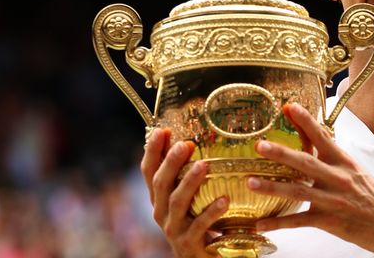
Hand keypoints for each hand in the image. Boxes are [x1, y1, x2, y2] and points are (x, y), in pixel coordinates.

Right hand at [140, 128, 227, 257]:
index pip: (149, 172)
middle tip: (185, 144)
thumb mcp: (189, 198)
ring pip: (177, 202)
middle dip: (171, 162)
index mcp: (159, 198)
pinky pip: (200, 226)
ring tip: (204, 165)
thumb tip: (192, 138)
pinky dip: (211, 212)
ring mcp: (173, 229)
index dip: (152, 151)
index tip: (161, 130)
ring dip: (190, 182)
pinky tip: (224, 200)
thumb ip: (186, 175)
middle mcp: (161, 212)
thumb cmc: (197, 224)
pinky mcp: (189, 243)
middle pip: (161, 184)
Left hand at [247, 103, 373, 257]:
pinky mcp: (330, 221)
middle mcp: (338, 178)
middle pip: (305, 162)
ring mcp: (333, 200)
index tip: (290, 107)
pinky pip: (300, 221)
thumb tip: (317, 144)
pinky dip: (279, 223)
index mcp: (345, 162)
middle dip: (281, 153)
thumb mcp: (358, 173)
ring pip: (298, 191)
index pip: (322, 136)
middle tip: (261, 145)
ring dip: (272, 187)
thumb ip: (335, 161)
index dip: (305, 121)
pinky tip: (262, 223)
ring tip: (251, 182)